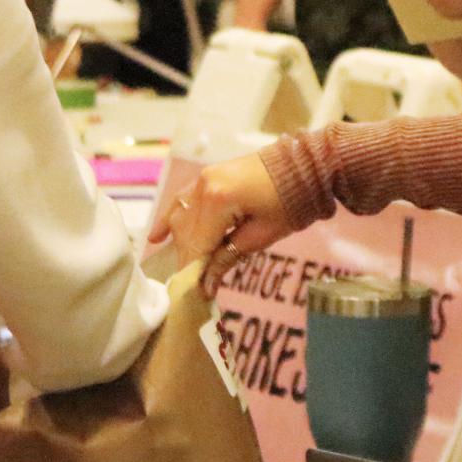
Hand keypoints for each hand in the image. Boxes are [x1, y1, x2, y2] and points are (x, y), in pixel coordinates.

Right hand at [147, 154, 296, 296]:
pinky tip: (157, 238)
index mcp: (218, 200)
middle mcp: (204, 186)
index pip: (198, 245)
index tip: (196, 294)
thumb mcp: (262, 235)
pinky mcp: (207, 176)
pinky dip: (171, 218)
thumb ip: (228, 257)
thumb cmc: (290, 202)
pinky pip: (183, 200)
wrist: (304, 166)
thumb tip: (206, 284)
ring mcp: (203, 178)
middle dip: (190, 260)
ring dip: (183, 244)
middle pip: (187, 233)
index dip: (195, 272)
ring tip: (189, 268)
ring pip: (182, 218)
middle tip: (197, 285)